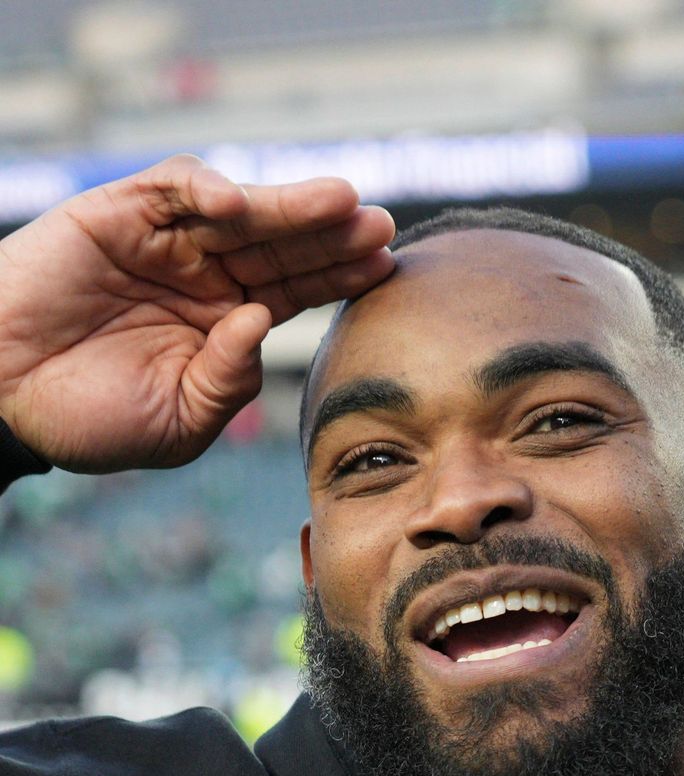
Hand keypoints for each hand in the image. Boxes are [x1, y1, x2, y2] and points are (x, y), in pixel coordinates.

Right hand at [0, 154, 395, 471]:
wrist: (7, 398)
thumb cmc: (93, 419)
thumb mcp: (181, 421)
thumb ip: (228, 381)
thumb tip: (259, 320)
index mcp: (227, 326)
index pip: (296, 292)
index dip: (339, 277)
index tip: (386, 270)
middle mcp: (205, 277)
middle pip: (282, 245)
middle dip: (332, 234)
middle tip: (382, 226)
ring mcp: (166, 242)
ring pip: (241, 211)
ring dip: (289, 204)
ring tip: (340, 202)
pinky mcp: (120, 214)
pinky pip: (172, 187)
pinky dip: (205, 189)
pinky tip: (240, 204)